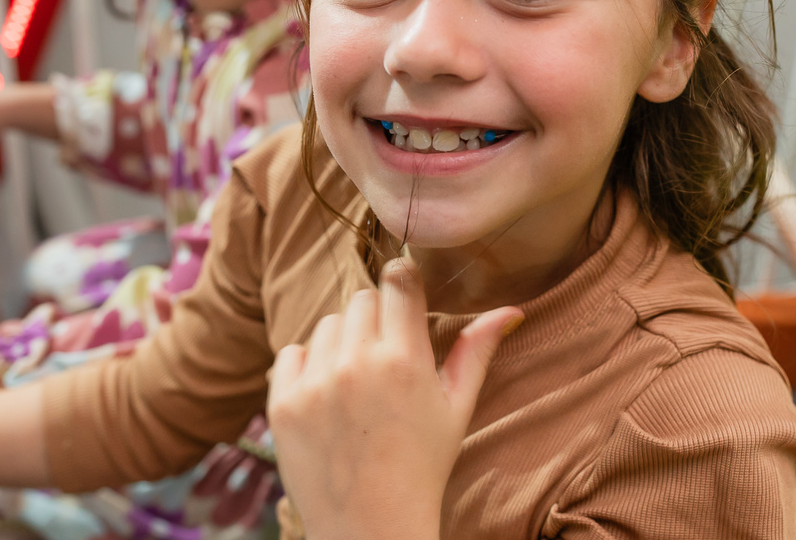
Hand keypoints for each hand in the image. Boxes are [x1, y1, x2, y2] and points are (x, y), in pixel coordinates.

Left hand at [267, 260, 521, 539]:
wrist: (370, 526)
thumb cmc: (423, 466)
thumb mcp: (457, 407)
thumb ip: (478, 350)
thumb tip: (512, 309)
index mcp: (405, 361)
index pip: (398, 280)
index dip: (403, 280)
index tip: (405, 293)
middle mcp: (357, 365)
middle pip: (362, 298)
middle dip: (377, 317)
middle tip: (386, 356)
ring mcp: (315, 384)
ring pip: (328, 323)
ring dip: (343, 341)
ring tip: (358, 383)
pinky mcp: (283, 403)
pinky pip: (292, 352)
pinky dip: (308, 366)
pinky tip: (328, 397)